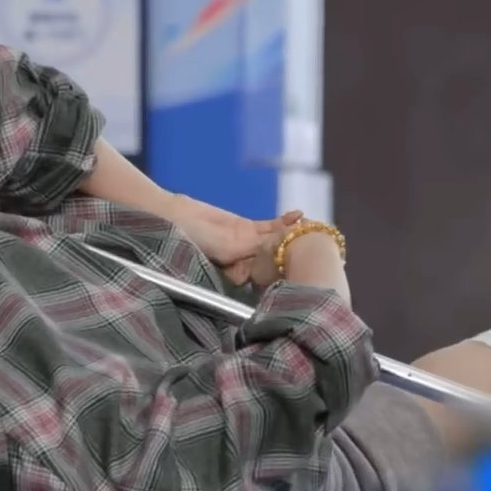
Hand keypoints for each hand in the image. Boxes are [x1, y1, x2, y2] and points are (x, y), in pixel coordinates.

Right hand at [163, 194, 301, 284]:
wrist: (176, 218)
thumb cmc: (191, 241)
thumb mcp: (221, 251)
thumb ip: (244, 253)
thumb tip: (270, 256)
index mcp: (237, 275)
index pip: (266, 275)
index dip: (284, 271)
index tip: (302, 268)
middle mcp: (245, 261)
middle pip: (275, 258)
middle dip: (294, 254)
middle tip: (315, 249)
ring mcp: (247, 244)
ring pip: (275, 241)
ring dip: (293, 235)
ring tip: (312, 230)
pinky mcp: (246, 228)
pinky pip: (269, 226)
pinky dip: (283, 221)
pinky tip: (297, 214)